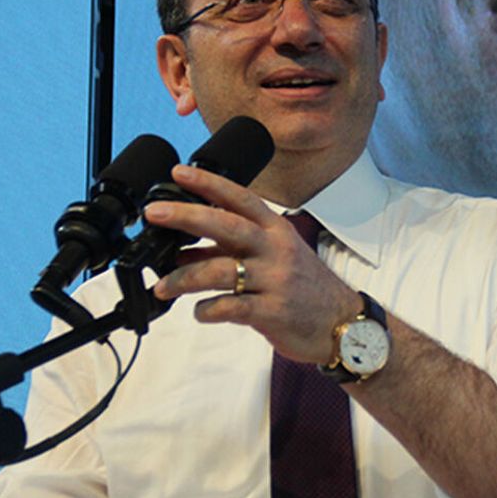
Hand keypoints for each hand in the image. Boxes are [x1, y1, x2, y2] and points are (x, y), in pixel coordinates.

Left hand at [147, 165, 361, 363]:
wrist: (342, 324)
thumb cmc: (306, 289)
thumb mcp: (274, 259)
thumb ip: (231, 253)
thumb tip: (183, 253)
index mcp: (276, 231)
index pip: (240, 198)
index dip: (209, 184)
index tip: (180, 173)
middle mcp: (276, 250)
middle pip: (227, 225)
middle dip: (186, 216)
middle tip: (155, 213)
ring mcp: (275, 280)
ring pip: (221, 271)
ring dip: (184, 278)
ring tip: (163, 285)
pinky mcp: (272, 312)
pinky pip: (230, 307)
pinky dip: (208, 310)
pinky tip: (200, 311)